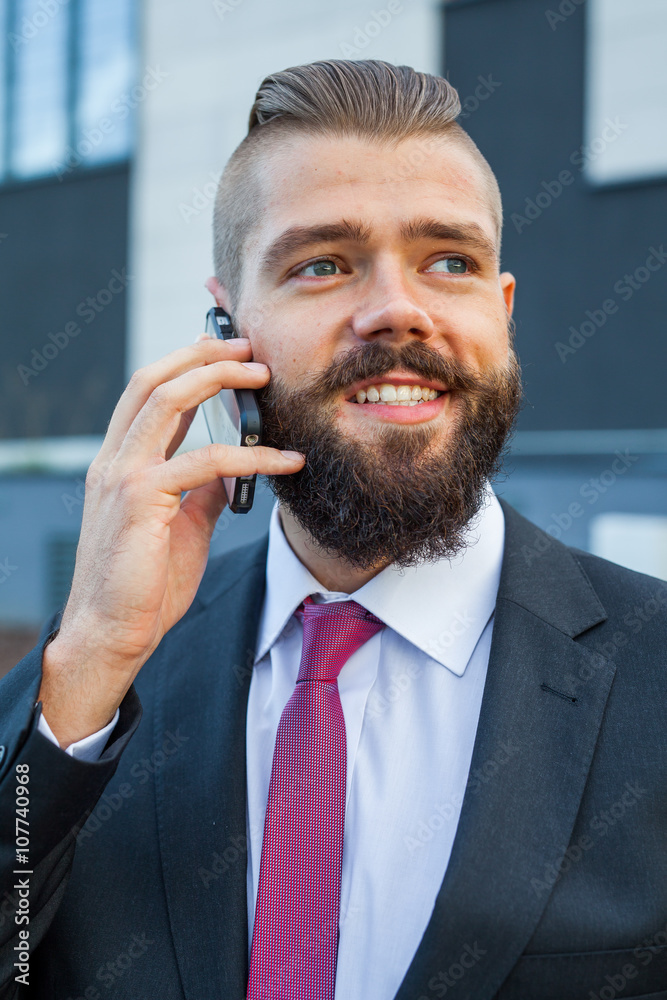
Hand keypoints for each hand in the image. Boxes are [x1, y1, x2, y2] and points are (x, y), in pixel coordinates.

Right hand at [39, 337, 303, 746]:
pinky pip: (204, 462)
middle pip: (153, 380)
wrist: (113, 631)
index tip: (221, 346)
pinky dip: (251, 455)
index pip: (149, 394)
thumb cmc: (144, 584)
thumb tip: (233, 471)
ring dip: (218, 379)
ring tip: (262, 375)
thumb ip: (202, 493)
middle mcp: (115, 460)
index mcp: (121, 462)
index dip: (186, 363)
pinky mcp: (140, 501)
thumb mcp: (182, 526)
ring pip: (166, 400)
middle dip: (202, 355)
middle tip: (248, 347)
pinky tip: (286, 459)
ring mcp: (123, 476)